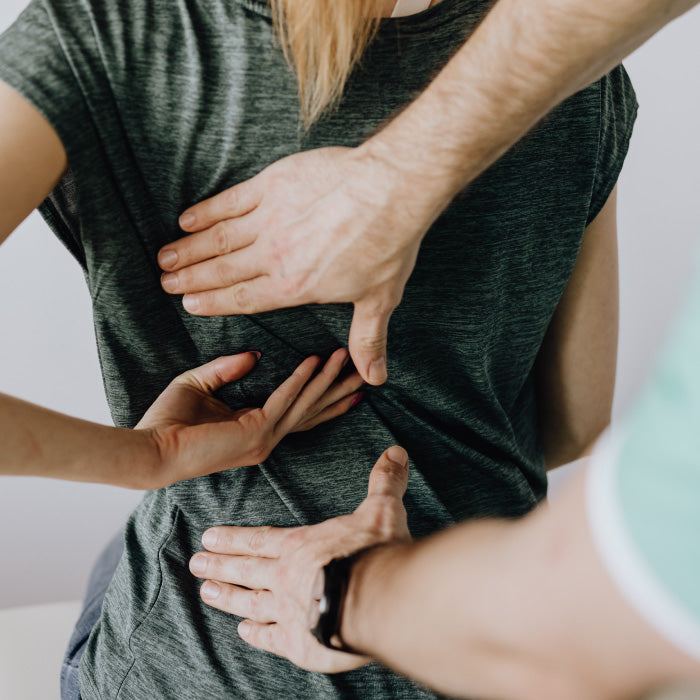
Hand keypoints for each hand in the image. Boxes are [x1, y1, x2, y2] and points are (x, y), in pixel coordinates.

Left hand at [137, 348, 362, 488]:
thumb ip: (227, 369)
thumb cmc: (167, 422)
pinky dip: (301, 380)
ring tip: (347, 359)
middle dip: (338, 391)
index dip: (322, 397)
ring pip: (304, 404)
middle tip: (364, 374)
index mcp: (254, 431)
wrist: (148, 450)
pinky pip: (284, 400)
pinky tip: (315, 362)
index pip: (297, 413)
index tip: (345, 383)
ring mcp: (263, 440)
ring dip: (327, 380)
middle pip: (311, 411)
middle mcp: (265, 439)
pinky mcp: (255, 433)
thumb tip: (256, 355)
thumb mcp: (199, 384)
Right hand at [158, 146, 442, 384]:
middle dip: (190, 279)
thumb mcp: (379, 300)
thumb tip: (376, 378)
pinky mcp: (271, 185)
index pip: (243, 299)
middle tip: (165, 282)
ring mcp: (269, 219)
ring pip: (218, 239)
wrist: (390, 190)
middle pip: (222, 271)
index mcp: (293, 287)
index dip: (213, 302)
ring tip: (165, 257)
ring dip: (188, 249)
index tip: (189, 304)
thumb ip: (368, 340)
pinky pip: (229, 201)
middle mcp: (273, 256)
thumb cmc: (388, 245)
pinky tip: (187, 218)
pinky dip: (205, 211)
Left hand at [189, 445, 410, 672]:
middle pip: (246, 569)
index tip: (208, 536)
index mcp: (301, 545)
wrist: (379, 601)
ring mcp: (288, 612)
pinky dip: (255, 634)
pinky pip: (270, 638)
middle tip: (195, 563)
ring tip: (206, 592)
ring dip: (226, 597)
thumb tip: (395, 452)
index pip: (258, 538)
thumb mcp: (382, 510)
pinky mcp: (299, 644)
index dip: (232, 537)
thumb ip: (384, 482)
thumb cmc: (376, 553)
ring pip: (249, 602)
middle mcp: (286, 577)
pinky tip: (243, 632)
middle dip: (219, 564)